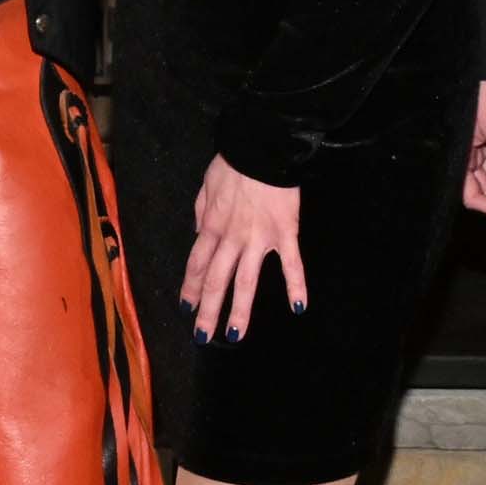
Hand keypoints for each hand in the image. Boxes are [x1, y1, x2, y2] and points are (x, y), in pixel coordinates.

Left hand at [178, 157, 308, 342]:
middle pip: (217, 280)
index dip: (191, 288)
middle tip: (203, 336)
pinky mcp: (284, 234)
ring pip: (247, 280)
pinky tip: (298, 307)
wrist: (261, 148)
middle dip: (208, 310)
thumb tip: (198, 232)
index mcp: (210, 226)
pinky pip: (291, 263)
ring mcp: (258, 239)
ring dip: (240, 310)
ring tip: (235, 335)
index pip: (197, 264)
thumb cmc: (233, 163)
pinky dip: (296, 285)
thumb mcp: (206, 185)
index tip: (187, 307)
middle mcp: (231, 238)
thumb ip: (200, 211)